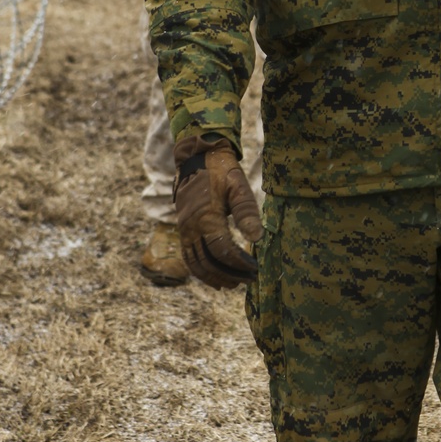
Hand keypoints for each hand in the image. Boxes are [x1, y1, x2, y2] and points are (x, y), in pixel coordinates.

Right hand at [173, 131, 263, 288]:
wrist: (197, 156)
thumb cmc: (221, 170)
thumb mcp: (238, 186)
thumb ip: (247, 213)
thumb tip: (257, 239)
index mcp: (206, 218)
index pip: (222, 251)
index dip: (239, 263)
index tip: (254, 268)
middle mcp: (191, 227)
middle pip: (208, 262)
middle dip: (228, 274)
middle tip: (248, 280)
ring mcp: (184, 229)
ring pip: (195, 263)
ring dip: (213, 277)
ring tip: (232, 285)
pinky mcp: (182, 228)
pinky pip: (188, 256)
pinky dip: (199, 271)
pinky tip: (212, 277)